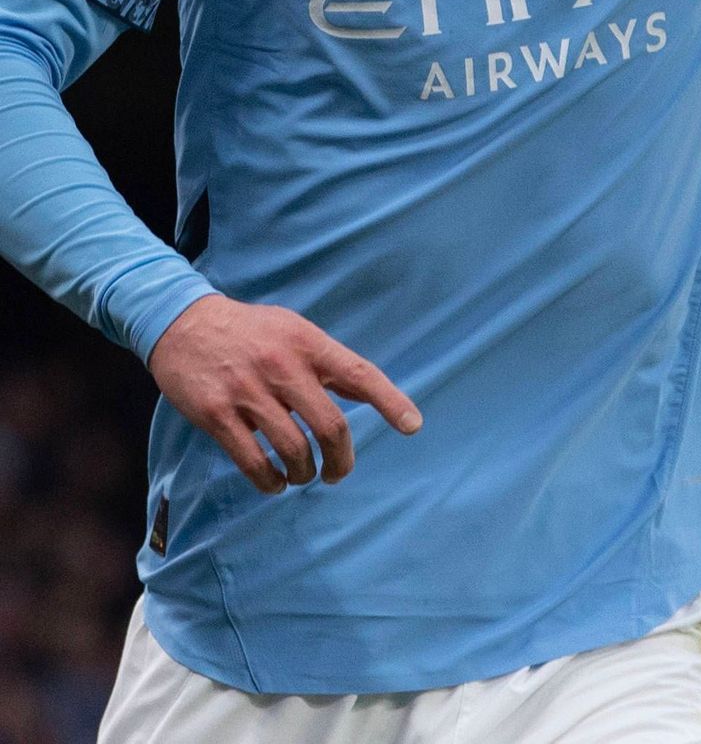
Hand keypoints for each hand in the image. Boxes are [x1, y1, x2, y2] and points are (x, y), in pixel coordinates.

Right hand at [148, 294, 421, 493]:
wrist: (183, 323)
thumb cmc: (251, 331)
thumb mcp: (293, 330)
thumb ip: (325, 360)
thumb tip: (365, 392)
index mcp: (307, 343)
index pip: (359, 373)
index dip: (391, 401)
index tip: (412, 426)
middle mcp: (282, 366)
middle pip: (330, 427)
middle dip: (341, 461)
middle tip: (338, 472)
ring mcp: (249, 392)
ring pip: (293, 451)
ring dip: (304, 474)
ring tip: (302, 476)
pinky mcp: (217, 415)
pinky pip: (253, 463)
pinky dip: (270, 482)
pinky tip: (274, 482)